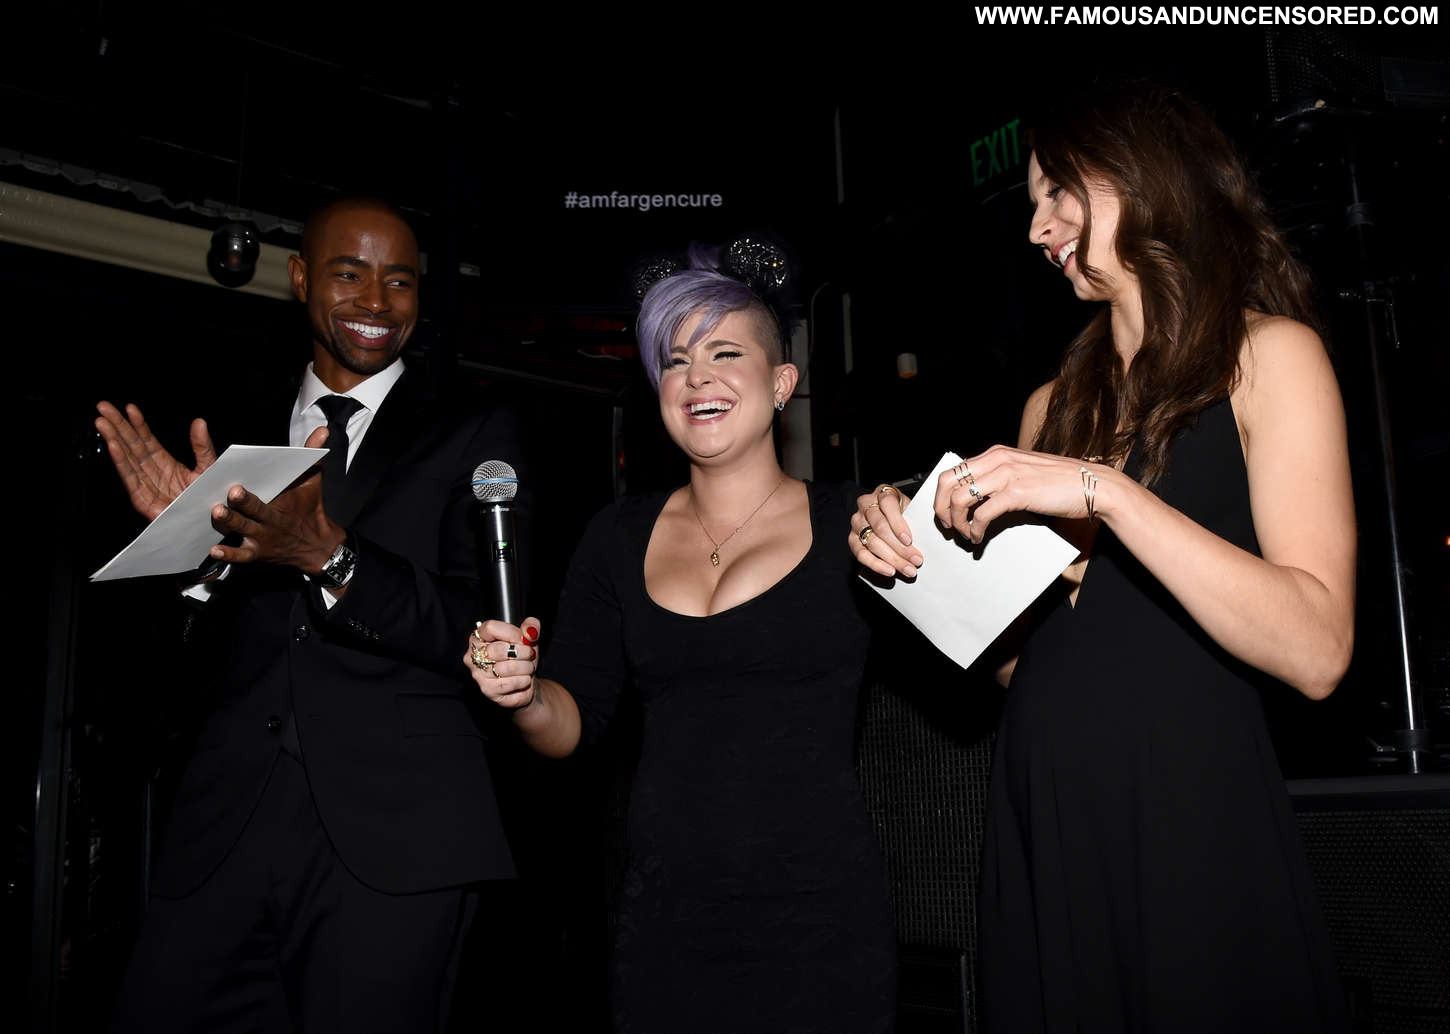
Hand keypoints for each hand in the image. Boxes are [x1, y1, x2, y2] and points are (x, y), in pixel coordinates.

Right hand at [95, 402, 217, 521]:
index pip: (147, 440)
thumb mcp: (208, 468)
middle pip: (132, 446)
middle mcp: (153, 473)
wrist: (211, 525)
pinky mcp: (143, 501)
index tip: (129, 408)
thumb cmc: (209, 500)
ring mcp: (147, 486)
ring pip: (127, 459)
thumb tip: (199, 422)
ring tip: (103, 422)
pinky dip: (121, 462)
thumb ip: (202, 447)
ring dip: (114, 439)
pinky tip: (113, 446)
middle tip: (104, 407)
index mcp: (166, 465)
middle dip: (117, 426)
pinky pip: (131, 479)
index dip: (137, 424)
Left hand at [208, 426, 343, 571]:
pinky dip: (229, 554)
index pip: (269, 493)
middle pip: (255, 511)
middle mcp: (271, 521)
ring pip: (243, 530)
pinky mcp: (256, 553)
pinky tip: (214, 550)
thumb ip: (312, 454)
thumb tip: (323, 430)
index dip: (254, 492)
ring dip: (230, 522)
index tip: (240, 485)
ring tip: (217, 513)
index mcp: (282, 503)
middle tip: (231, 494)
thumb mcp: (313, 480)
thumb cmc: (310, 508)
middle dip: (243, 504)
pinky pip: (241, 556)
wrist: (317, 546)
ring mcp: (262, 538)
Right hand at [464, 618, 541, 709]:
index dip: (511, 632)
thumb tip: (530, 629)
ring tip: (528, 667)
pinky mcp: (487, 690)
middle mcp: (473, 656)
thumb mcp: (528, 639)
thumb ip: (530, 627)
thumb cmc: (521, 657)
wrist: (525, 682)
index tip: (523, 639)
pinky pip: (509, 684)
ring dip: (525, 667)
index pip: (490, 628)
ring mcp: (478, 674)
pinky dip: (523, 681)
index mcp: (479, 637)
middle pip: (499, 649)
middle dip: (522, 652)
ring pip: (506, 668)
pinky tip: (524, 679)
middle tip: (530, 654)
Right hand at [849, 484, 923, 577]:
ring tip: (908, 569)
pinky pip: (861, 554)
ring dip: (892, 559)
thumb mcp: (910, 509)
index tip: (909, 540)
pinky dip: (876, 564)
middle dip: (900, 547)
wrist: (884, 515)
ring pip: (872, 542)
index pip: (888, 504)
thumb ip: (914, 519)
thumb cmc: (901, 512)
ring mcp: (857, 522)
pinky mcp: (852, 539)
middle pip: (880, 527)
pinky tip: (889, 570)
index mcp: (883, 493)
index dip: (898, 523)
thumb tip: (927, 539)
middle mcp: (866, 505)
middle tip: (916, 559)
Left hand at [934, 445, 1103, 542]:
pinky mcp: (1017, 493)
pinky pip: (981, 514)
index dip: (942, 495)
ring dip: (957, 522)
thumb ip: (999, 478)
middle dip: (940, 508)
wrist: (1093, 485)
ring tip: (965, 535)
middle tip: (948, 526)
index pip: (954, 470)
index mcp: (996, 453)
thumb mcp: (1023, 471)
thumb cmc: (1061, 482)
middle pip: (947, 482)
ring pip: (959, 499)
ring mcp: (1006, 474)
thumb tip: (976, 498)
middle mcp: (997, 459)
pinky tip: (979, 537)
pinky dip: (975, 530)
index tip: (945, 513)